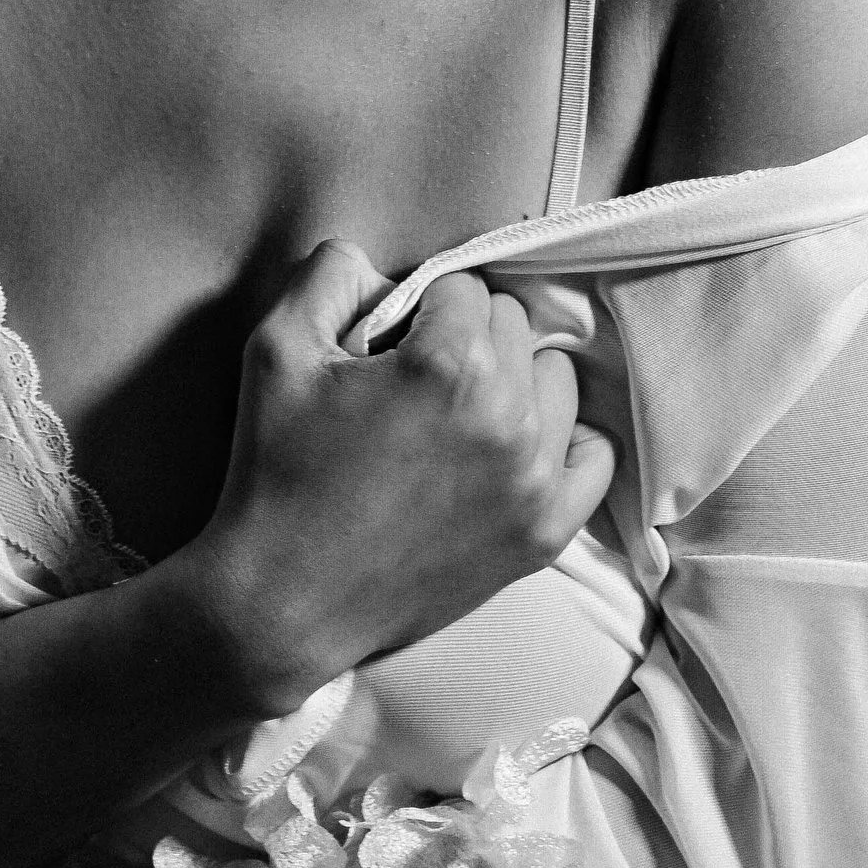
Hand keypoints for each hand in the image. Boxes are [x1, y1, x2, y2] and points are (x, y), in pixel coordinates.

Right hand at [179, 245, 615, 710]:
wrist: (282, 602)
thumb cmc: (274, 471)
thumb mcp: (276, 347)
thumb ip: (330, 272)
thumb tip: (382, 265)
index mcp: (449, 365)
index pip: (463, 286)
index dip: (417, 308)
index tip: (385, 346)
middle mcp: (508, 418)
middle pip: (512, 325)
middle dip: (465, 337)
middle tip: (412, 381)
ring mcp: (534, 482)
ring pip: (554, 381)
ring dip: (512, 382)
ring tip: (454, 415)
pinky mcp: (544, 534)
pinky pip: (593, 457)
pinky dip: (560, 442)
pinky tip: (511, 448)